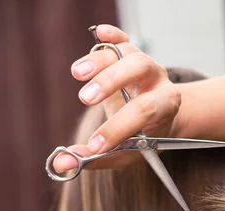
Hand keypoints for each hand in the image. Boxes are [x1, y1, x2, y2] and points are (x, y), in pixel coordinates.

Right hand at [53, 24, 182, 172]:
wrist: (160, 120)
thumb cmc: (141, 139)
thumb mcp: (125, 153)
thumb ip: (96, 158)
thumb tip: (60, 163)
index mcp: (164, 106)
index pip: (145, 111)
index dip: (119, 127)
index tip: (95, 144)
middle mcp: (158, 80)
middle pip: (139, 68)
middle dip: (111, 82)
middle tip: (85, 100)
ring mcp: (144, 63)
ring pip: (126, 52)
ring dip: (100, 61)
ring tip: (77, 74)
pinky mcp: (129, 54)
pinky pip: (123, 38)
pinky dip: (111, 35)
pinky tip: (99, 33)